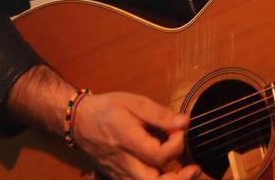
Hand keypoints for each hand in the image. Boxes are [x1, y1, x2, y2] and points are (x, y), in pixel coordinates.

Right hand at [72, 92, 198, 179]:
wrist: (79, 122)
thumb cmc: (107, 109)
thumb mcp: (134, 102)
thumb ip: (159, 114)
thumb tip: (184, 122)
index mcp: (127, 139)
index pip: (158, 154)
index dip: (177, 144)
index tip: (180, 129)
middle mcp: (123, 161)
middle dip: (178, 179)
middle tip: (194, 168)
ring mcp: (119, 173)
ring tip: (187, 173)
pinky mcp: (118, 177)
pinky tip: (169, 175)